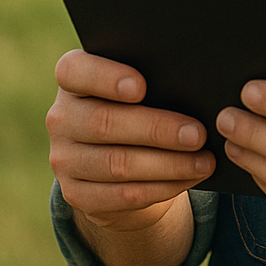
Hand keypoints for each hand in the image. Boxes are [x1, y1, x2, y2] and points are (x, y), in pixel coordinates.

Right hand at [46, 49, 215, 232]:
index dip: (106, 78)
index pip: (74, 70)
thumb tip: (194, 83)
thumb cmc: (141, 102)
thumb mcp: (142, 84)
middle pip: (104, 122)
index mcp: (73, 78)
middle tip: (198, 134)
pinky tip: (189, 179)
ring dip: (168, 165)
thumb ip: (154, 76)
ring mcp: (64, 158)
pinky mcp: (75, 194)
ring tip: (204, 161)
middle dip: (157, 130)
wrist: (119, 153)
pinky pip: (121, 194)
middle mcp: (61, 117)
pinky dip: (161, 187)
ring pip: (116, 164)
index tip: (142, 86)